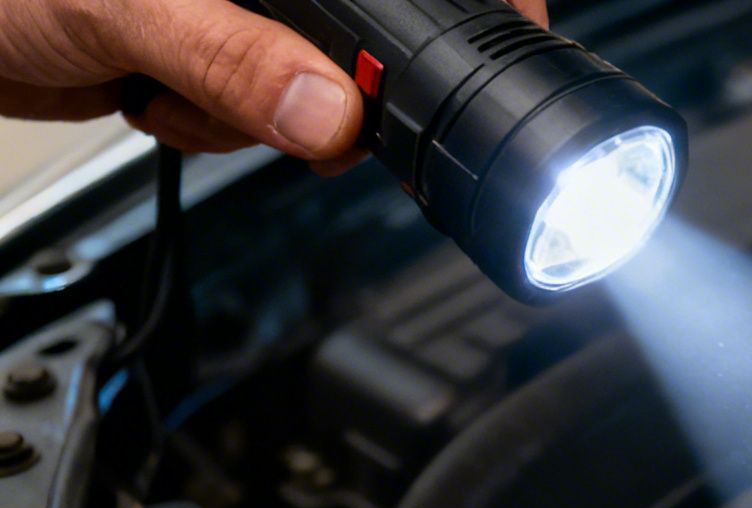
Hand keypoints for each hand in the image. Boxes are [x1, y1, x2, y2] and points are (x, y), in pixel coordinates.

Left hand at [0, 0, 546, 167]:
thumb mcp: (125, 9)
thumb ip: (233, 57)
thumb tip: (331, 116)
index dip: (456, 11)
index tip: (499, 47)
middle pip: (361, 38)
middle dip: (326, 91)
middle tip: (289, 112)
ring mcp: (237, 11)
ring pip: (310, 85)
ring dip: (248, 118)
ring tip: (174, 88)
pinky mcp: (209, 48)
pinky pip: (255, 107)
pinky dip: (210, 124)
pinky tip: (153, 95)